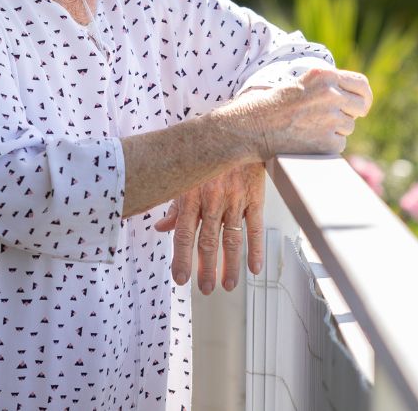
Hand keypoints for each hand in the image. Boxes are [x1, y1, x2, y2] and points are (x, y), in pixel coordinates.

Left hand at [154, 163, 265, 293]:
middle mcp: (212, 200)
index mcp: (192, 195)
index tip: (181, 278)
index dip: (182, 258)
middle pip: (208, 241)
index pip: (185, 233)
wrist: (237, 131)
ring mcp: (234, 200)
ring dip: (229, 265)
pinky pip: (255, 227)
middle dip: (205, 268)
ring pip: (231, 239)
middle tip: (205, 288)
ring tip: (227, 284)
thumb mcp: (185, 176)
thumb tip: (162, 228)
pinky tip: (254, 267)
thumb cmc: (206, 154)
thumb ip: (175, 205)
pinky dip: (255, 249)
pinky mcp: (254, 197)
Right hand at [215, 68, 372, 160]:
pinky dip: (327, 145)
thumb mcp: (300, 82)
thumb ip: (326, 85)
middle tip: (337, 119)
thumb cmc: (271, 104)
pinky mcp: (328, 142)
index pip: (361, 84)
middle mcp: (330, 94)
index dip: (364, 96)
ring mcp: (331, 119)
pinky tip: (307, 140)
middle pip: (360, 106)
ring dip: (335, 129)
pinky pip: (339, 144)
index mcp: (324, 75)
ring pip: (349, 126)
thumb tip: (354, 96)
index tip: (362, 105)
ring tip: (309, 128)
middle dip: (352, 113)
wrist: (251, 127)